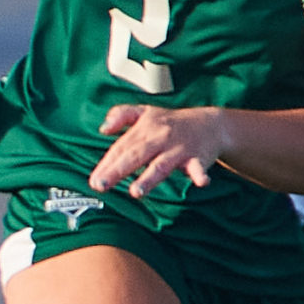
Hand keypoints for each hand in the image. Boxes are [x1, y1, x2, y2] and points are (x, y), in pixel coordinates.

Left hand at [91, 104, 228, 198]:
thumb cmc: (170, 121)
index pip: (121, 148)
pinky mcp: (198, 157)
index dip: (107, 164)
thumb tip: (103, 129)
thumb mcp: (144, 111)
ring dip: (149, 178)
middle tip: (101, 185)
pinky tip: (200, 182)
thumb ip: (121, 115)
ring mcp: (178, 149)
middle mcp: (159, 138)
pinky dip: (199, 174)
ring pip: (161, 164)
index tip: (93, 180)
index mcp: (144, 129)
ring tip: (135, 192)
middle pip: (136, 156)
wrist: (210, 123)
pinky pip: (198, 167)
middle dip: (117, 170)